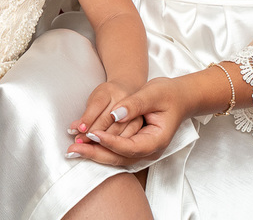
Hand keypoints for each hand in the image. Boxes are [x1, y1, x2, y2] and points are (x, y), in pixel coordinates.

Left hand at [66, 77, 192, 165]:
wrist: (179, 97)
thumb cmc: (168, 94)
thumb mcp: (153, 93)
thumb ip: (134, 104)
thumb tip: (115, 114)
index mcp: (157, 140)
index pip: (129, 146)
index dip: (110, 141)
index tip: (92, 133)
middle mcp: (149, 150)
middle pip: (119, 158)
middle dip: (95, 154)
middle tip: (73, 149)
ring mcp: (142, 151)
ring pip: (115, 158)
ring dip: (94, 154)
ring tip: (73, 150)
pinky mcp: (135, 146)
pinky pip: (116, 152)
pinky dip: (100, 150)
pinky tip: (84, 146)